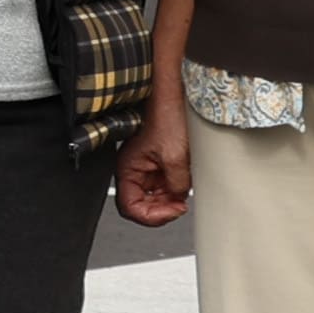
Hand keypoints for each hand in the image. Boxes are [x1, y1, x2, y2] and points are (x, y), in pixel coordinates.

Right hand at [113, 97, 192, 227]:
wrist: (173, 97)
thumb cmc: (166, 116)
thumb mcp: (176, 156)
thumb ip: (177, 184)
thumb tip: (180, 198)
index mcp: (127, 169)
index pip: (131, 208)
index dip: (152, 216)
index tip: (173, 210)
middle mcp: (134, 171)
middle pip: (143, 206)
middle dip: (163, 208)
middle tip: (181, 205)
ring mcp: (147, 168)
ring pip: (156, 197)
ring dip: (171, 198)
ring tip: (184, 190)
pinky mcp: (160, 164)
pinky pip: (166, 185)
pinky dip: (177, 188)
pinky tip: (186, 182)